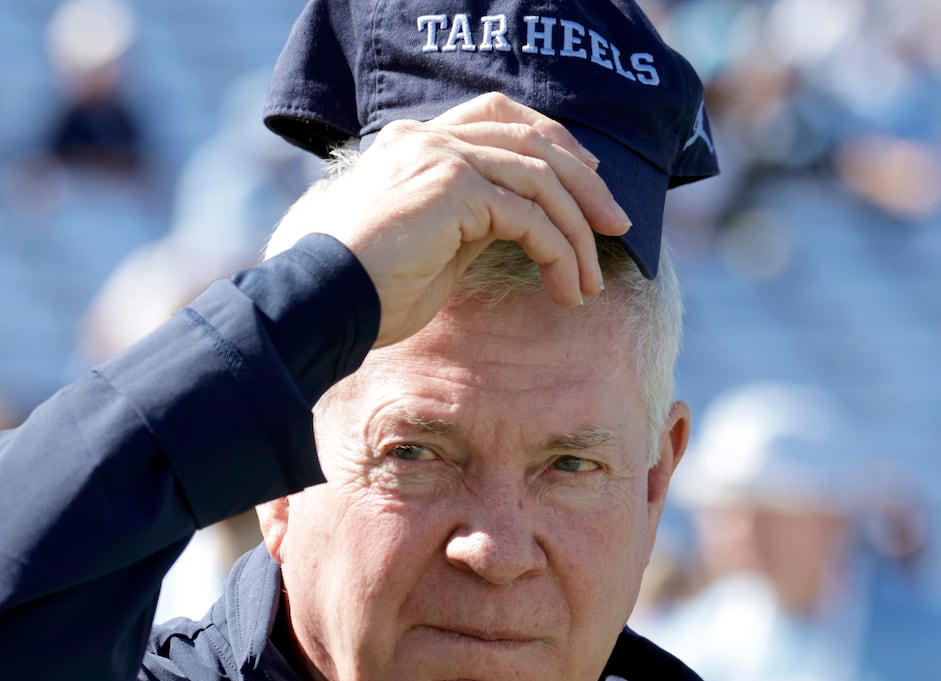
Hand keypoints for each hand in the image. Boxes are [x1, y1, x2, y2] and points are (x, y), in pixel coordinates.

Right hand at [266, 93, 631, 347]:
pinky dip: (558, 253)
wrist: (323, 303)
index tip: (588, 179)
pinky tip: (565, 289)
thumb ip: (474, 221)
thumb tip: (525, 228)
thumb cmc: (368, 291)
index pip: (499, 116)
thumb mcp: (433, 247)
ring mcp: (441, 157)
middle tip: (618, 226)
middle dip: (585, 185)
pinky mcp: (453, 188)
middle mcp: (428, 137)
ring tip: (590, 282)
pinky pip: (530, 216)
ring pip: (540, 180)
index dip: (553, 141)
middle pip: (533, 141)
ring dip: (577, 232)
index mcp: (416, 141)